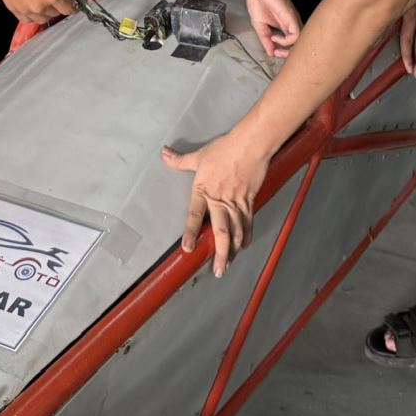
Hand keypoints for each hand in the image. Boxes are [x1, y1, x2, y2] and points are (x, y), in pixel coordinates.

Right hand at [0, 0, 75, 23]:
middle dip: (59, 6)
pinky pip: (29, 20)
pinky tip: (32, 6)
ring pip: (43, 19)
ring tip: (44, 1)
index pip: (69, 9)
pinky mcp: (16, 11)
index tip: (73, 3)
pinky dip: (33, 15)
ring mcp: (28, 11)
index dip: (73, 6)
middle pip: (56, 14)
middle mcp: (41, 7)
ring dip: (47, 13)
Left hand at [162, 131, 270, 276]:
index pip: (195, 215)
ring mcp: (236, 202)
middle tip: (218, 270)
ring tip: (229, 264)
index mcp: (204, 191)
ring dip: (234, 249)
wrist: (250, 145)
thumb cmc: (225, 149)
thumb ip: (180, 160)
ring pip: (236, 231)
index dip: (191, 232)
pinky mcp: (249, 200)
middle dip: (220, 253)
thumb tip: (165, 153)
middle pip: (221, 231)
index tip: (188, 248)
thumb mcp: (199, 155)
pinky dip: (246, 235)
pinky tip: (244, 244)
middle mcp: (220, 200)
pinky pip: (248, 222)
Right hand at [245, 0, 300, 56]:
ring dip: (288, 49)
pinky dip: (286, 41)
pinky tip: (275, 36)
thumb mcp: (259, 24)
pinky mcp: (291, 16)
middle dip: (288, 54)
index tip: (272, 52)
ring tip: (275, 46)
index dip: (284, 52)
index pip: (292, 44)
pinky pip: (296, 34)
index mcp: (286, 25)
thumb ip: (265, 39)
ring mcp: (293, 19)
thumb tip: (269, 52)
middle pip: (299, 44)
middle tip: (276, 53)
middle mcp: (292, 23)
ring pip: (300, 41)